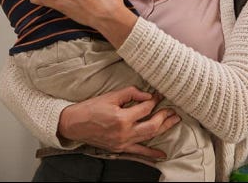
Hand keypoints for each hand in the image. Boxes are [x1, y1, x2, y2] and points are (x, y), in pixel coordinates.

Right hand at [58, 86, 180, 158]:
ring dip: (163, 129)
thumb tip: (147, 95)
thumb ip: (130, 93)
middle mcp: (124, 132)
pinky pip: (139, 152)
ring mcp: (123, 142)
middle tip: (172, 110)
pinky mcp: (120, 148)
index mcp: (122, 118)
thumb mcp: (110, 96)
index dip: (154, 101)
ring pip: (149, 137)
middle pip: (153, 125)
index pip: (145, 108)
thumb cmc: (90, 109)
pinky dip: (151, 154)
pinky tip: (162, 154)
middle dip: (165, 116)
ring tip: (173, 122)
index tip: (158, 96)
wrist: (74, 124)